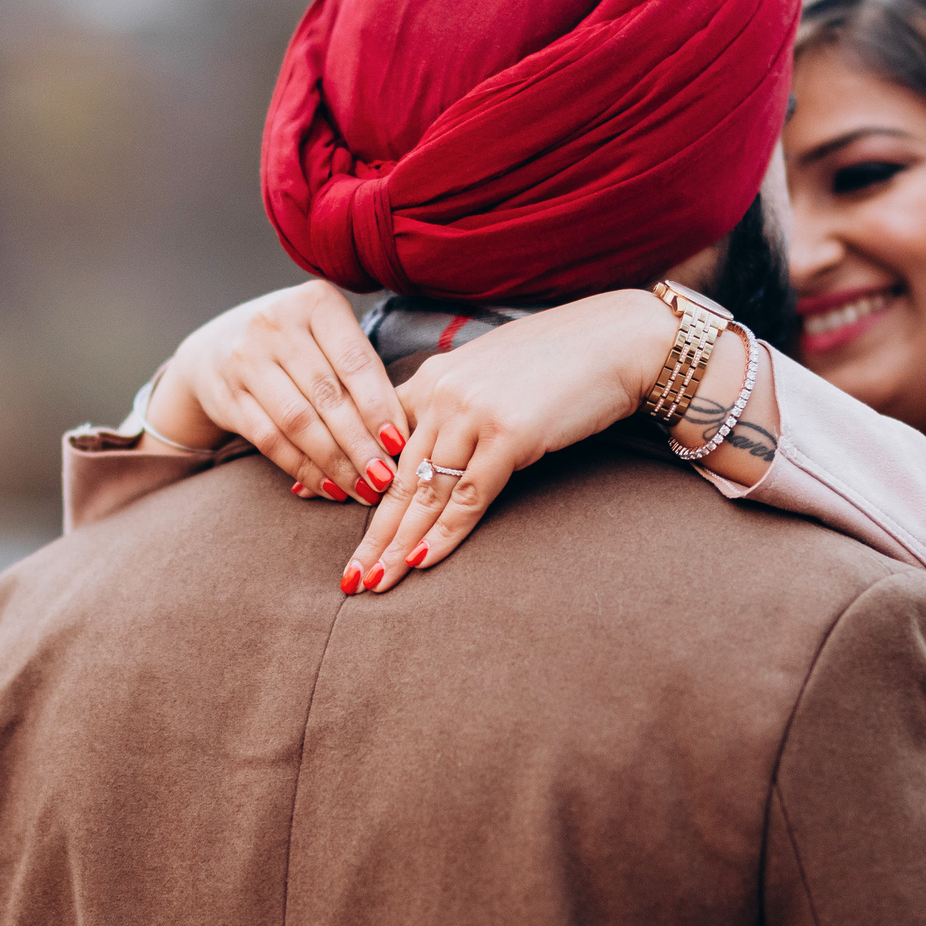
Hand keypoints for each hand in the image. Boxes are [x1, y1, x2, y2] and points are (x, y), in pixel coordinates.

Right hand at [145, 280, 408, 505]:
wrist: (213, 348)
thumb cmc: (296, 345)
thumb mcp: (327, 334)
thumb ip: (361, 369)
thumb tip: (404, 434)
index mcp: (315, 302)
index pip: (356, 362)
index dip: (379, 407)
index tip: (401, 444)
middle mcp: (276, 324)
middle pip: (328, 396)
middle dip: (361, 444)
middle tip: (387, 479)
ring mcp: (245, 359)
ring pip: (298, 422)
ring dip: (335, 463)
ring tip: (363, 489)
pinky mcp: (227, 396)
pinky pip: (271, 441)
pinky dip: (304, 469)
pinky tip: (330, 488)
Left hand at [344, 289, 678, 592]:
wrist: (618, 343)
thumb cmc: (561, 363)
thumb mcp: (492, 374)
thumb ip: (455, 405)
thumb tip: (435, 446)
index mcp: (434, 376)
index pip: (378, 436)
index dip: (346, 472)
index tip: (307, 499)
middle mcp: (443, 392)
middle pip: (395, 475)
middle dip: (370, 532)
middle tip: (348, 575)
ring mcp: (474, 413)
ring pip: (424, 493)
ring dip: (397, 545)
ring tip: (374, 583)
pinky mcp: (509, 435)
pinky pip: (468, 498)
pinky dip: (444, 535)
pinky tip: (421, 563)